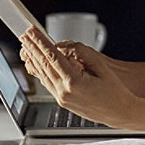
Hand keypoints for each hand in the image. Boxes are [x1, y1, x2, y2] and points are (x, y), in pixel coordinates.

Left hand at [19, 27, 134, 127]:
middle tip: (25, 35)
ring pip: (43, 75)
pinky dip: (40, 71)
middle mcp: (64, 92)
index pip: (52, 57)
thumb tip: (64, 47)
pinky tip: (36, 63)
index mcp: (73, 82)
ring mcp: (62, 98)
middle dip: (33, 48)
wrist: (118, 112)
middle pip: (43, 66)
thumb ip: (81, 53)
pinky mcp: (62, 101)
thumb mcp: (100, 66)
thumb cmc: (114, 91)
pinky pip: (48, 83)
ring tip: (26, 46)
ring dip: (33, 58)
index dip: (41, 42)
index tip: (33, 32)